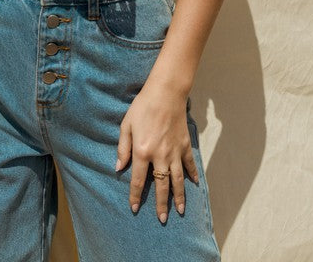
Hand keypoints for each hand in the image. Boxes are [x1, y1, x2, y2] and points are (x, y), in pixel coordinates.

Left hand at [115, 82, 199, 222]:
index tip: (134, 208)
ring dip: (179, 197)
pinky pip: (189, 164)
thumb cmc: (142, 107)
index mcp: (143, 152)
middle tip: (162, 219)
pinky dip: (192, 175)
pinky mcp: (185, 145)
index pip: (138, 180)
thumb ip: (123, 148)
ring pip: (177, 180)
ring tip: (180, 211)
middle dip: (161, 204)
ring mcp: (175, 152)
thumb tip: (119, 168)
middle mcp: (160, 156)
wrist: (165, 93)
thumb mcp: (126, 125)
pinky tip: (193, 185)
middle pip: (161, 185)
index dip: (136, 196)